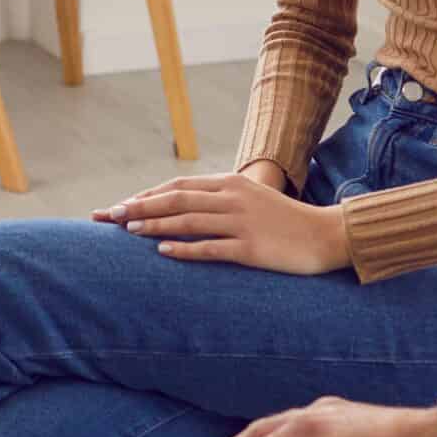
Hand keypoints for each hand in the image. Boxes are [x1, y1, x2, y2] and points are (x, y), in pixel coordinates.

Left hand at [92, 172, 351, 275]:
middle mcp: (232, 198)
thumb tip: (181, 204)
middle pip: (175, 200)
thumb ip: (218, 197)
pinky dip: (185, 249)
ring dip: (156, 225)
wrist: (326, 235)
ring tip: (129, 230)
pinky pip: (212, 247)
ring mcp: (242, 222)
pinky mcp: (252, 247)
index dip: (146, 195)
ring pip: (188, 220)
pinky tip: (163, 252)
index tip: (121, 205)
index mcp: (229, 183)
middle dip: (140, 206)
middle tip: (111, 215)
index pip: (177, 186)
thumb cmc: (283, 220)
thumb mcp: (249, 197)